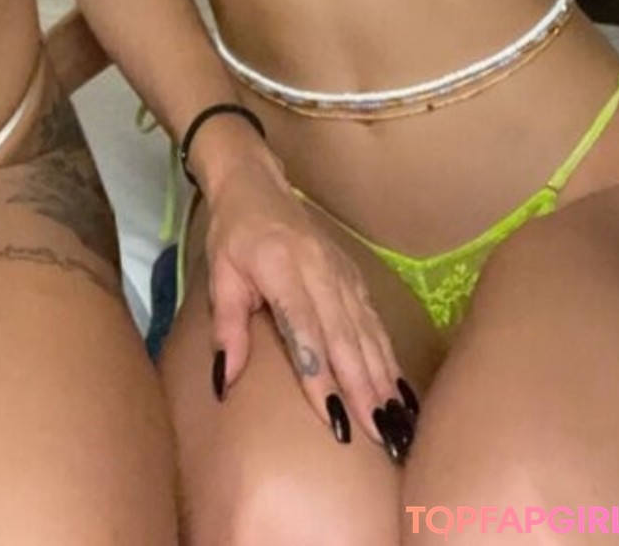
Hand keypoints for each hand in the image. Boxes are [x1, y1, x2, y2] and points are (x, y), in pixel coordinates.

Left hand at [202, 146, 416, 457]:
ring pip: (366, 332)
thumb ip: (227, 328)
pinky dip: (388, 356)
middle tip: (381, 435)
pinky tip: (399, 388)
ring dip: (382, 379)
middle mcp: (320, 271)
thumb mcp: (220, 276)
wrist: (257, 183)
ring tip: (397, 422)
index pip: (304, 332)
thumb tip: (224, 382)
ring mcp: (342, 272)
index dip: (320, 377)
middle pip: (345, 338)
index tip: (335, 420)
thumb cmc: (233, 234)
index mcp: (283, 269)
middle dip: (363, 390)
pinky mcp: (354, 276)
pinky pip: (373, 321)